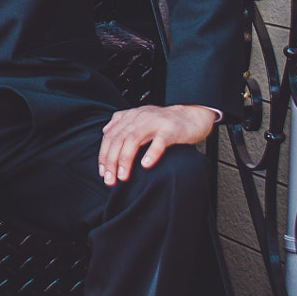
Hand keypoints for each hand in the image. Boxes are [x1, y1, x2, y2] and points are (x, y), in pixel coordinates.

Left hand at [97, 104, 216, 184]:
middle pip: (119, 139)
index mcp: (131, 117)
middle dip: (111, 161)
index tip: (103, 173)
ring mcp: (156, 122)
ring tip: (123, 176)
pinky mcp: (171, 129)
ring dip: (125, 159)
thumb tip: (105, 130)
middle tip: (110, 180)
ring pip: (134, 139)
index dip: (104, 155)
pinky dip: (151, 153)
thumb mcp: (142, 118)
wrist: (193, 116)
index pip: (111, 136)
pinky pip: (160, 141)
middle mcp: (140, 117)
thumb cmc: (166, 122)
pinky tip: (146, 165)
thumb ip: (122, 121)